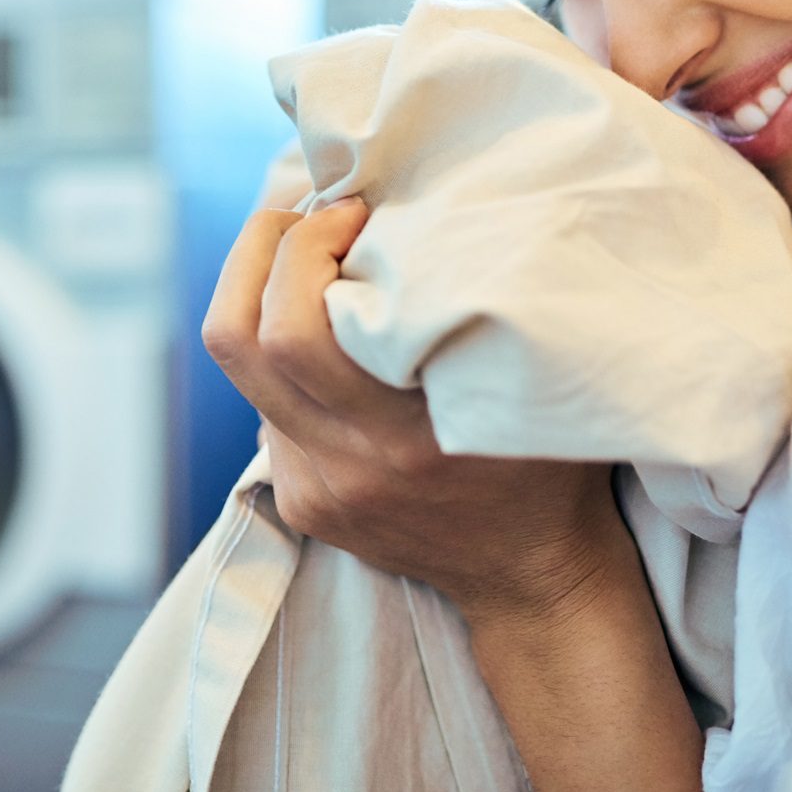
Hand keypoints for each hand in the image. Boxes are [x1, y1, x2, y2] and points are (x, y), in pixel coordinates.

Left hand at [201, 199, 627, 620]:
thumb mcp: (535, 384)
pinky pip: (265, 404)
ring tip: (310, 251)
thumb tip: (421, 217)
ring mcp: (315, 489)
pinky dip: (285, 349)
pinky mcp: (301, 501)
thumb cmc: (552, 465)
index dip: (309, 248)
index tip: (356, 211)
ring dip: (262, 292)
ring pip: (240, 369)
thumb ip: (485, 314)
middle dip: (260, 251)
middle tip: (309, 214)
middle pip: (239, 340)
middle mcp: (344, 466)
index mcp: (401, 439)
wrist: (533, 580)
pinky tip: (331, 327)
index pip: (294, 332)